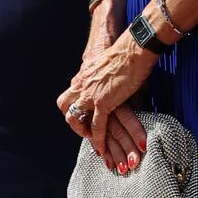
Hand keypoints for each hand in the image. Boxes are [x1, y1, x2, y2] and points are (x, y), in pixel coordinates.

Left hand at [57, 34, 154, 166]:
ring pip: (74, 117)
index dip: (76, 107)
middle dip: (72, 119)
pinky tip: (102, 148)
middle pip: (64, 104)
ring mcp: (90, 93)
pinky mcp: (103, 102)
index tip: (85, 118)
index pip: (72, 94)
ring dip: (81, 132)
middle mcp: (82, 84)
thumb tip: (114, 92)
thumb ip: (106, 81)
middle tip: (84, 129)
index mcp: (84, 75)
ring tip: (92, 141)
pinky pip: (96, 126)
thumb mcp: (109, 67)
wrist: (133, 49)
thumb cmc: (127, 55)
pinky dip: (98, 139)